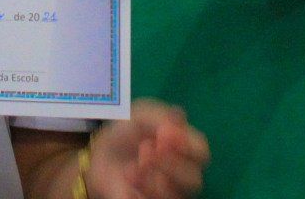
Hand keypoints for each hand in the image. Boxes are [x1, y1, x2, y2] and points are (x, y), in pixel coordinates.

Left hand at [85, 101, 208, 198]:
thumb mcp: (142, 114)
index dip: (186, 144)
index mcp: (186, 148)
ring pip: (175, 196)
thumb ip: (161, 116)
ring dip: (152, 180)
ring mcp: (171, 192)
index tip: (163, 133)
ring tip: (132, 166)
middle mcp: (184, 173)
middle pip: (194, 179)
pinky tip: (128, 178)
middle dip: (169, 165)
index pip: (201, 151)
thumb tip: (179, 121)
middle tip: (144, 149)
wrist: (102, 151)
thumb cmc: (129, 130)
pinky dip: (140, 192)